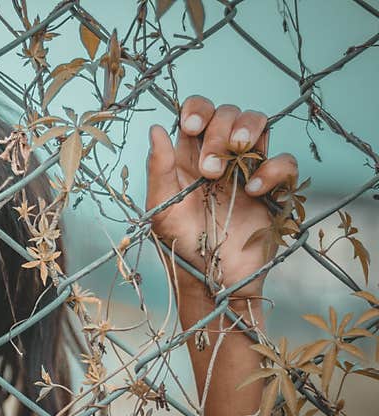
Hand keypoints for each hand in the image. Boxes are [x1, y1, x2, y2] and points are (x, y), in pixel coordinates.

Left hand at [145, 96, 298, 305]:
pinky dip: (272, 168)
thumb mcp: (161, 210)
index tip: (190, 127)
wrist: (212, 281)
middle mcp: (218, 158)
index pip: (197, 113)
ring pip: (258, 125)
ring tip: (231, 163)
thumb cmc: (181, 248)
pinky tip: (254, 190)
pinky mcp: (273, 189)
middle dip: (218, 130)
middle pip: (228, 114)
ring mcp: (247, 171)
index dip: (197, 109)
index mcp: (188, 158)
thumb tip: (156, 128)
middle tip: (208, 170)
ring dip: (247, 131)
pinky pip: (284, 161)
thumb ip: (159, 170)